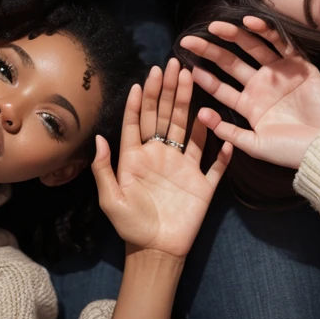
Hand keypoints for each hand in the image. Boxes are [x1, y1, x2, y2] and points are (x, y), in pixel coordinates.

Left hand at [92, 58, 231, 258]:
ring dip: (190, 104)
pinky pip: (214, 163)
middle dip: (168, 90)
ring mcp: (184, 166)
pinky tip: (221, 126)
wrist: (156, 253)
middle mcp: (161, 155)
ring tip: (192, 78)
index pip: (139, 121)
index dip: (141, 100)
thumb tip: (98, 138)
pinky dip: (220, 147)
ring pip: (189, 128)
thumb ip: (104, 169)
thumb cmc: (130, 225)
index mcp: (138, 156)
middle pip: (166, 116)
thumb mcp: (110, 199)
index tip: (144, 79)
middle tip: (173, 65)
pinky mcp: (203, 184)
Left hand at [182, 19, 319, 168]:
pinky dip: (266, 31)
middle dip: (210, 50)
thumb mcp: (255, 145)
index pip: (221, 87)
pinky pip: (280, 43)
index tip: (185, 66)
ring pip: (252, 48)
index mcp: (250, 105)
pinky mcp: (299, 64)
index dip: (204, 77)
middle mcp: (262, 86)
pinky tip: (249, 23)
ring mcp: (280, 73)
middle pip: (231, 63)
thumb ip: (229, 132)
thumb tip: (201, 115)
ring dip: (233, 36)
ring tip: (214, 27)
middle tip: (189, 40)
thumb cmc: (293, 152)